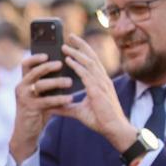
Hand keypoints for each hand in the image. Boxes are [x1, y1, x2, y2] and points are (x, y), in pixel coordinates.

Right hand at [8, 52, 72, 163]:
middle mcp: (22, 87)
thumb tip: (68, 70)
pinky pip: (45, 101)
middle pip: (33, 71)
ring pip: (40, 85)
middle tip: (61, 64)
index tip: (48, 53)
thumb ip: (49, 83)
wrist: (27, 132)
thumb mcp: (42, 94)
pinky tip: (70, 99)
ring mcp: (24, 97)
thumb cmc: (38, 111)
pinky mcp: (29, 108)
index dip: (35, 57)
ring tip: (69, 82)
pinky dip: (58, 99)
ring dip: (56, 82)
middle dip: (47, 67)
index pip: (26, 64)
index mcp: (25, 81)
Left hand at [51, 34, 136, 151]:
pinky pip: (86, 74)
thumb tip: (51, 106)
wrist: (113, 129)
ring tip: (64, 45)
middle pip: (92, 57)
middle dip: (81, 45)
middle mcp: (102, 79)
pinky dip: (76, 65)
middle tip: (69, 36)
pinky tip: (67, 60)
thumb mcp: (79, 112)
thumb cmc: (100, 120)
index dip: (83, 51)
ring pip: (88, 62)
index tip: (73, 43)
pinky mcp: (98, 90)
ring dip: (76, 52)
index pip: (92, 62)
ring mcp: (102, 83)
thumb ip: (66, 107)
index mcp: (100, 82)